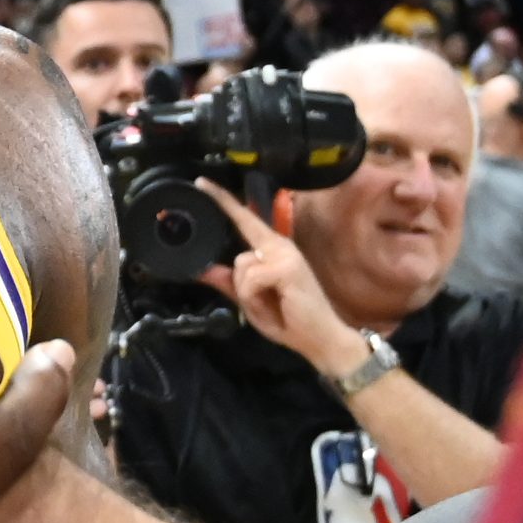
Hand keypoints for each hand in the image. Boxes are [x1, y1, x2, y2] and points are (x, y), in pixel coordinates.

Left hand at [193, 185, 364, 379]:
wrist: (320, 339)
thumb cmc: (290, 320)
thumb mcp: (252, 303)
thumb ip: (229, 284)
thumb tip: (203, 270)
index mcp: (273, 250)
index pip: (245, 220)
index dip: (224, 201)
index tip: (202, 183)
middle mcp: (280, 246)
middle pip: (238, 256)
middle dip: (244, 287)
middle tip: (266, 305)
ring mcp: (285, 254)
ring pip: (242, 269)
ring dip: (249, 295)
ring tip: (272, 305)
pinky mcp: (287, 266)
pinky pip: (250, 279)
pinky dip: (254, 299)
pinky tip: (274, 304)